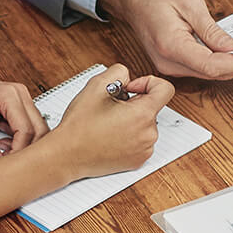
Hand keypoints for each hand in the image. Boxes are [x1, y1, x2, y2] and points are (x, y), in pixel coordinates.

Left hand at [0, 68, 45, 162]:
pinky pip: (26, 126)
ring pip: (35, 128)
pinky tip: (1, 142)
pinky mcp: (16, 105)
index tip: (8, 166)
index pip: (26, 130)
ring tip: (1, 151)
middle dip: (26, 149)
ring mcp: (20, 98)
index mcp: (10, 94)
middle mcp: (20, 94)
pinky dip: (17, 138)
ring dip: (22, 144)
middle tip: (10, 163)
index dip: (19, 151)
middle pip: (38, 129)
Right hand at [45, 65, 175, 178]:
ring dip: (132, 119)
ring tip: (108, 123)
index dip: (148, 83)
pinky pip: (142, 140)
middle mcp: (148, 134)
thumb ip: (119, 71)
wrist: (67, 155)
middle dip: (134, 103)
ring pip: (146, 124)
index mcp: (142, 115)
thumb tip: (128, 78)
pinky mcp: (138, 161)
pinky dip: (130, 135)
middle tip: (110, 108)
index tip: (131, 89)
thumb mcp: (96, 85)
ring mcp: (144, 149)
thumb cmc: (79, 125)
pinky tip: (111, 136)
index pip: (165, 89)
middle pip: (152, 107)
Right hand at [98, 0, 232, 79]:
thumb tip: (231, 47)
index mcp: (171, 46)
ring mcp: (170, 66)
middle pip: (215, 73)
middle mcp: (169, 62)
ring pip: (211, 73)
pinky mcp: (174, 63)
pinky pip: (203, 67)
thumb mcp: (189, 2)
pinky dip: (224, 62)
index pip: (214, 65)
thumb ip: (210, 29)